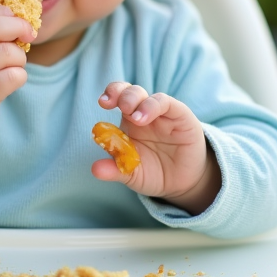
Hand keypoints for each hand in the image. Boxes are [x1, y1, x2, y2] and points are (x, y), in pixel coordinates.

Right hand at [0, 5, 34, 157]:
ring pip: (7, 52)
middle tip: (29, 34)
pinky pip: (12, 76)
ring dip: (20, 57)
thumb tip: (13, 19)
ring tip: (15, 66)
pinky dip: (20, 75)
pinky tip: (14, 80)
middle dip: (18, 26)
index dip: (4, 14)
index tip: (17, 20)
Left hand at [92, 81, 221, 214]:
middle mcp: (144, 113)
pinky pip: (167, 104)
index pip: (118, 97)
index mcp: (129, 122)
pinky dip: (154, 106)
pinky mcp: (180, 117)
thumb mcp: (131, 173)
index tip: (102, 102)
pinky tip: (144, 118)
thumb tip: (95, 169)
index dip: (110, 94)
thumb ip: (114, 170)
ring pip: (148, 96)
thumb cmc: (154, 173)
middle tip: (118, 107)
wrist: (182, 184)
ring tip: (134, 118)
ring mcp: (163, 114)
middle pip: (131, 92)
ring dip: (137, 101)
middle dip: (121, 94)